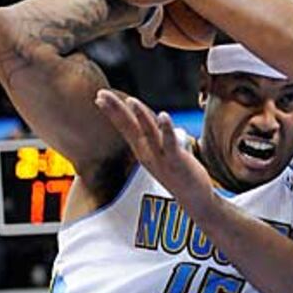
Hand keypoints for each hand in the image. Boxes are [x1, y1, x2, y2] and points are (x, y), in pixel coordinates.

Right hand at [94, 89, 214, 206]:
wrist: (193, 198)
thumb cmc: (176, 171)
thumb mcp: (158, 151)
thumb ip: (152, 136)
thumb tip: (146, 121)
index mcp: (142, 148)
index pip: (124, 126)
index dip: (112, 111)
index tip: (99, 95)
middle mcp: (147, 152)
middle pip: (129, 127)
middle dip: (116, 110)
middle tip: (101, 94)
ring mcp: (161, 157)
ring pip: (148, 133)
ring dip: (140, 116)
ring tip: (131, 100)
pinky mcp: (176, 161)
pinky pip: (170, 144)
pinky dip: (166, 129)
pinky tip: (163, 115)